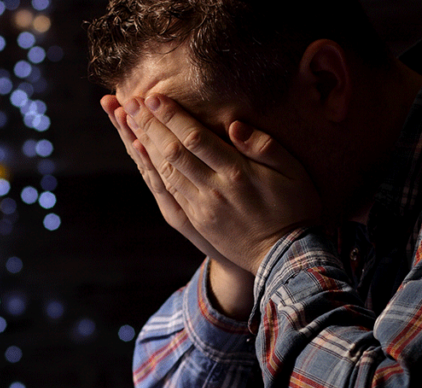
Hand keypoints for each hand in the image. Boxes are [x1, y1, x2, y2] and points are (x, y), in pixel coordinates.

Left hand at [123, 94, 320, 273]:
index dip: (172, 117)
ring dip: (144, 144)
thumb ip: (264, 146)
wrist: (284, 256)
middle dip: (149, 125)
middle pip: (172, 152)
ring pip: (165, 170)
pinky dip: (150, 169)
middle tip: (131, 102)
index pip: (196, 138)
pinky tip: (139, 153)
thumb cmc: (295, 207)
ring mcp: (201, 207)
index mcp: (237, 173)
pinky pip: (167, 191)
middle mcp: (213, 190)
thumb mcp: (293, 171)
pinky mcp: (196, 220)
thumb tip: (235, 125)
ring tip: (126, 121)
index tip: (154, 97)